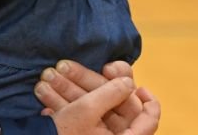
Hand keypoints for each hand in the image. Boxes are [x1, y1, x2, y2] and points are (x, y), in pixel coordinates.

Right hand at [38, 60, 159, 134]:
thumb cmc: (66, 134)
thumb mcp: (87, 109)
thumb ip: (110, 93)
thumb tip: (128, 82)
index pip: (149, 118)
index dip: (149, 100)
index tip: (139, 85)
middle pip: (115, 107)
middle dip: (89, 83)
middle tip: (70, 69)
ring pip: (95, 108)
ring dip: (72, 90)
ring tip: (49, 78)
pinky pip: (83, 116)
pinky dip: (69, 104)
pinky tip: (48, 102)